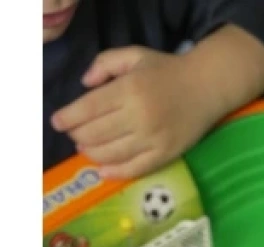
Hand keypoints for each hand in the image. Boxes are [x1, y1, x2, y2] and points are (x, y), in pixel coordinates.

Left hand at [51, 27, 263, 178]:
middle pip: (96, 133)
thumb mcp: (134, 55)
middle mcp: (139, 117)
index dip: (68, 118)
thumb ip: (105, 63)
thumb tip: (85, 84)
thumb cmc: (167, 70)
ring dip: (92, 153)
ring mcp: (152, 139)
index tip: (57, 122)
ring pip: (112, 154)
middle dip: (78, 136)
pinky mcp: (164, 154)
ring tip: (86, 148)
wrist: (206, 87)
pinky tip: (102, 170)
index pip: (89, 108)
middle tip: (74, 134)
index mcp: (129, 90)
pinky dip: (115, 172)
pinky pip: (135, 169)